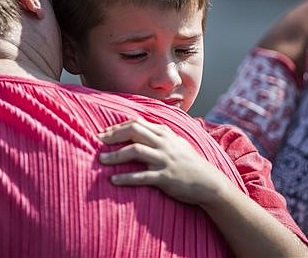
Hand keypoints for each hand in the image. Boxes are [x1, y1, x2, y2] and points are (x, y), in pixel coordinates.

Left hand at [98, 117, 227, 205]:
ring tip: (101, 159)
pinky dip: (126, 178)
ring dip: (115, 155)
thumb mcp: (175, 142)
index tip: (103, 133)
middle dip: (113, 135)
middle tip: (97, 140)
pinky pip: (142, 176)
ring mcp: (164, 159)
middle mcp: (163, 143)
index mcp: (164, 133)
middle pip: (133, 131)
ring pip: (135, 151)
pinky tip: (113, 180)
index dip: (117, 127)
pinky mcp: (166, 177)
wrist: (209, 183)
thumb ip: (158, 135)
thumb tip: (138, 128)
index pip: (136, 123)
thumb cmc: (188, 163)